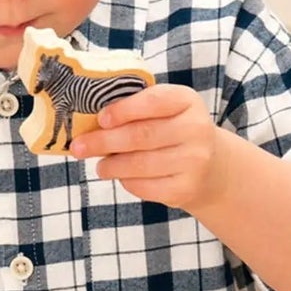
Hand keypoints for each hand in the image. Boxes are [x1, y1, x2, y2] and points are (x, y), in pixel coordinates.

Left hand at [68, 84, 225, 211]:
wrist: (211, 167)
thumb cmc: (173, 131)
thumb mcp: (165, 110)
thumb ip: (135, 107)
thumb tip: (89, 120)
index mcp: (187, 101)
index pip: (153, 102)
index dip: (123, 110)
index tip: (100, 119)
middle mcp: (196, 129)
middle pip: (141, 135)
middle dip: (104, 141)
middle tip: (79, 147)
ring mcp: (194, 161)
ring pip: (140, 164)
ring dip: (111, 165)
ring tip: (100, 166)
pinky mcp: (185, 188)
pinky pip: (145, 186)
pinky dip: (126, 182)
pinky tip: (121, 176)